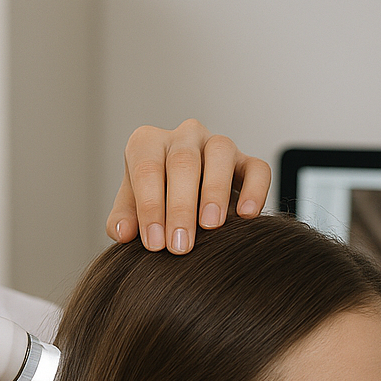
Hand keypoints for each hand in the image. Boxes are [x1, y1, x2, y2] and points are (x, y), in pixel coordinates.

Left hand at [106, 119, 271, 253]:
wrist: (183, 202)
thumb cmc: (153, 202)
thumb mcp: (132, 210)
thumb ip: (123, 219)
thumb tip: (122, 232)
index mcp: (148, 143)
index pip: (147, 169)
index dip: (150, 206)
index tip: (153, 243)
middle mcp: (183, 135)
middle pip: (182, 162)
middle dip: (180, 207)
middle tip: (179, 245)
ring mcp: (217, 144)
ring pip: (220, 153)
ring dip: (215, 191)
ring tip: (211, 225)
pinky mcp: (247, 161)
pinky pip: (257, 168)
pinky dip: (254, 190)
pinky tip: (247, 216)